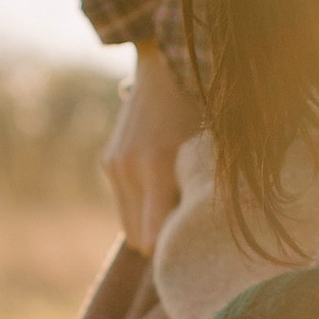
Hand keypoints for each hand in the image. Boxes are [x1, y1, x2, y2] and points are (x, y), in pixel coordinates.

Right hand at [101, 40, 198, 254]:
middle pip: (140, 238)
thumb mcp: (209, 150)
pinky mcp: (109, 162)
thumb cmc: (200, 108)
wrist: (165, 66)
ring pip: (130, 226)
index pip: (154, 239)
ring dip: (151, 225)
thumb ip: (200, 192)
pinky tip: (164, 190)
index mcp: (155, 167)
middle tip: (191, 232)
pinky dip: (143, 207)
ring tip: (179, 208)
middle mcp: (128, 170)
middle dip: (163, 241)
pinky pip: (126, 205)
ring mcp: (114, 166)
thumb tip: (202, 236)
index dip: (174, 251)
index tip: (195, 251)